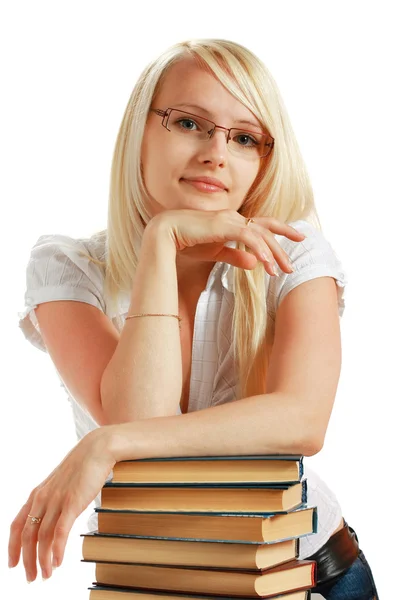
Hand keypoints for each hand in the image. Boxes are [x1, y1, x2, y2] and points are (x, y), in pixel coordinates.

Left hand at [8, 428, 115, 581]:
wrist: (97, 449)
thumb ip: (54, 499)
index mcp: (38, 494)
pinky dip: (57, 550)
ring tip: (46, 575)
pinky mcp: (72, 502)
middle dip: (27, 560)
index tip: (13, 564)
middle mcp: (42, 498)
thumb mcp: (62, 484)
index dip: (12, 547)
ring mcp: (56, 500)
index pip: (16, 525)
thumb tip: (56, 517)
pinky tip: (58, 562)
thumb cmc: (83, 465)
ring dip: (42, 560)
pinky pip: (60, 532)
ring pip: (42, 537)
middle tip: (31, 578)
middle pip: (27, 536)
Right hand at [149, 209, 305, 276]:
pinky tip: (265, 262)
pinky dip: (258, 249)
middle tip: (291, 267)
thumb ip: (235, 256)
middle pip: (266, 231)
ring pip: (260, 235)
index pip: (264, 225)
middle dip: (281, 249)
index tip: (299, 238)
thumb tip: (254, 264)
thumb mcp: (216, 252)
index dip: (283, 230)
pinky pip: (247, 237)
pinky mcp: (223, 225)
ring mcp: (230, 220)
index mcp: (233, 222)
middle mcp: (235, 217)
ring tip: (279, 271)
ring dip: (271, 254)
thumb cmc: (187, 242)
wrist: (166, 234)